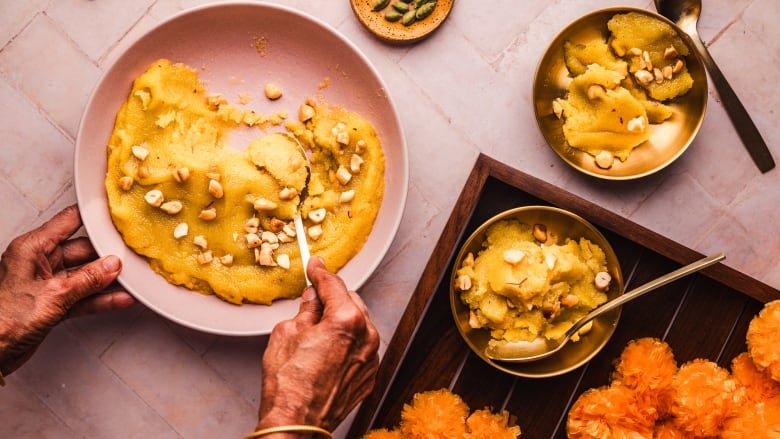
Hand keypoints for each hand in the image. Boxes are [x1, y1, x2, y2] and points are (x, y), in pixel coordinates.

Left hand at [0, 205, 135, 374]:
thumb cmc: (3, 321)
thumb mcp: (54, 295)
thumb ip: (87, 279)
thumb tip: (111, 266)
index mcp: (31, 248)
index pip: (69, 221)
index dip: (93, 219)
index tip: (115, 220)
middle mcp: (39, 262)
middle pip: (83, 250)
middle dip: (107, 256)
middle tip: (130, 258)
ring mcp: (47, 283)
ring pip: (86, 275)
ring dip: (107, 280)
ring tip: (131, 280)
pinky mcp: (53, 304)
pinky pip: (83, 296)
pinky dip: (101, 299)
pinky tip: (119, 299)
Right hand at [257, 257, 379, 432]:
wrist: (298, 424)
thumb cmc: (290, 384)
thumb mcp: (287, 333)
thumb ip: (306, 310)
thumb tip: (312, 298)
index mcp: (347, 319)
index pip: (334, 285)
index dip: (321, 273)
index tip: (316, 265)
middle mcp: (367, 336)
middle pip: (351, 302)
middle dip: (333, 299)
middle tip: (312, 301)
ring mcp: (371, 358)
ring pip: (359, 326)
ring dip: (342, 322)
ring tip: (317, 333)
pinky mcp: (369, 377)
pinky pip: (361, 349)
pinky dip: (348, 345)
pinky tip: (327, 353)